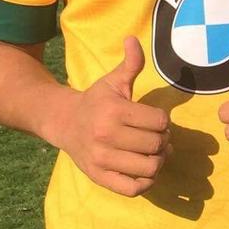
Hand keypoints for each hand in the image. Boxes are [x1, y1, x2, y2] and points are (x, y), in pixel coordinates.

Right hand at [56, 36, 170, 196]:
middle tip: (158, 137)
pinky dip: (146, 182)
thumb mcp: (113, 80)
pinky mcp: (99, 178)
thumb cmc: (96, 100)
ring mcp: (102, 160)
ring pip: (149, 168)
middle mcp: (107, 136)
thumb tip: (133, 39)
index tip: (157, 120)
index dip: (164, 121)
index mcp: (114, 110)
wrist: (64, 122)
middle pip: (156, 145)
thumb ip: (130, 63)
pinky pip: (133, 189)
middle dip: (164, 141)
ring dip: (158, 161)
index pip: (159, 122)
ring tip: (154, 153)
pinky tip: (145, 170)